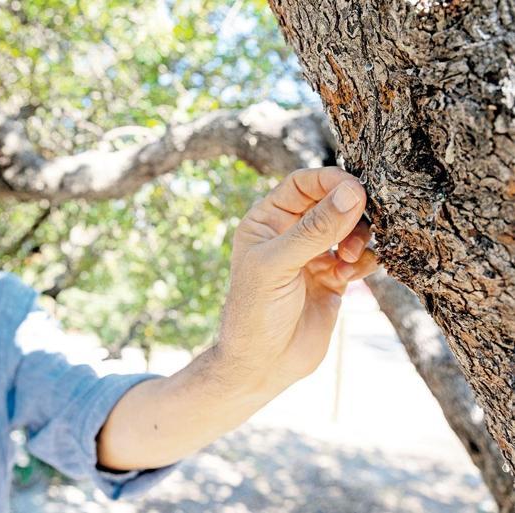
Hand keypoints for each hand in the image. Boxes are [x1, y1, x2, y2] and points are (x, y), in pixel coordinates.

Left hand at [216, 167, 378, 388]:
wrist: (263, 365)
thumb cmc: (256, 312)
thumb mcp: (278, 265)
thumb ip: (315, 229)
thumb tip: (352, 192)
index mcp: (266, 221)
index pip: (302, 184)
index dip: (329, 180)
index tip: (356, 187)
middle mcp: (290, 234)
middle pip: (332, 201)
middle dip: (350, 209)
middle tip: (360, 224)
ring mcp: (314, 256)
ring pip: (351, 228)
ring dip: (359, 236)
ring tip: (350, 257)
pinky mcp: (334, 279)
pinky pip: (361, 257)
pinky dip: (366, 260)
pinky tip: (353, 273)